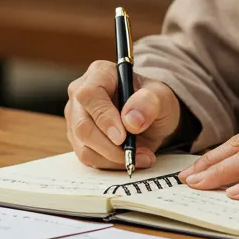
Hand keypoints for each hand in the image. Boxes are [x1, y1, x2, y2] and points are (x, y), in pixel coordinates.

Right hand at [65, 60, 182, 169]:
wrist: (150, 116)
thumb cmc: (153, 101)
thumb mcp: (162, 96)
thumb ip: (150, 102)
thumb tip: (131, 121)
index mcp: (99, 74)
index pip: (89, 95)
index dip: (104, 118)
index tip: (123, 137)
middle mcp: (81, 94)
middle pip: (82, 126)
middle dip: (110, 147)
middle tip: (136, 154)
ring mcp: (76, 117)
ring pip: (84, 147)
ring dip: (114, 159)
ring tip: (142, 157)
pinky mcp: (78, 138)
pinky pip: (89, 158)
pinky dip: (111, 164)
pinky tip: (131, 159)